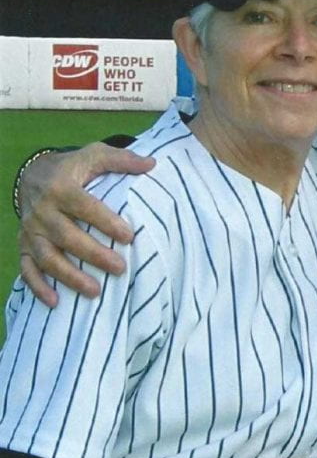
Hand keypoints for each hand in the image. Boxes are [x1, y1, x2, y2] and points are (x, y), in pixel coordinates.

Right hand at [17, 144, 154, 307]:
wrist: (33, 174)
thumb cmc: (73, 167)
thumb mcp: (95, 155)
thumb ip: (122, 159)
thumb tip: (152, 163)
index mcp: (61, 188)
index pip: (84, 207)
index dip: (106, 222)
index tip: (129, 237)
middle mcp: (42, 211)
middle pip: (67, 237)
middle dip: (93, 255)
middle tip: (120, 268)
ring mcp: (31, 231)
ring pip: (47, 257)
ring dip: (69, 276)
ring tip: (96, 291)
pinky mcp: (24, 245)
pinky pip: (26, 268)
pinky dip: (37, 286)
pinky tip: (55, 302)